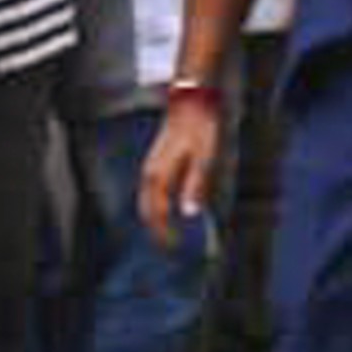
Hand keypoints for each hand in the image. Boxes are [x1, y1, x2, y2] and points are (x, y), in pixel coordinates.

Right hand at [139, 97, 222, 247]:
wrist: (192, 101)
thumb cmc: (200, 128)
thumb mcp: (204, 157)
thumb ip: (196, 185)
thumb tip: (189, 214)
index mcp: (158, 176)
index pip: (156, 213)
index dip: (164, 233)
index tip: (173, 249)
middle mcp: (150, 174)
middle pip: (147, 210)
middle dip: (156, 231)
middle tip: (170, 249)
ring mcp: (152, 168)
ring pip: (147, 201)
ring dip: (156, 220)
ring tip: (169, 235)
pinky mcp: (158, 163)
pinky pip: (152, 192)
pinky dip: (158, 206)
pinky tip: (169, 210)